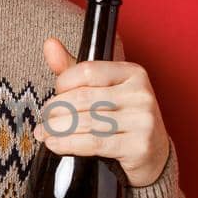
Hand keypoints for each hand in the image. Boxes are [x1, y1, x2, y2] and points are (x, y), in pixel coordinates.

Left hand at [35, 35, 169, 186]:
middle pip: (83, 98)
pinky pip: (94, 143)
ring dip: (57, 129)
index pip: (87, 71)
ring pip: (86, 121)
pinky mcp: (139, 146)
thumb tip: (50, 44)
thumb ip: (74, 69)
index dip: (63, 84)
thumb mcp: (103, 90)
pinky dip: (68, 143)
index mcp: (133, 73)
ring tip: (44, 133)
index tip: (55, 96)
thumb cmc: (122, 119)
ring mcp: (142, 120)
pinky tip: (55, 144)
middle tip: (44, 120)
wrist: (153, 154)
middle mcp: (140, 93)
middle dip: (56, 110)